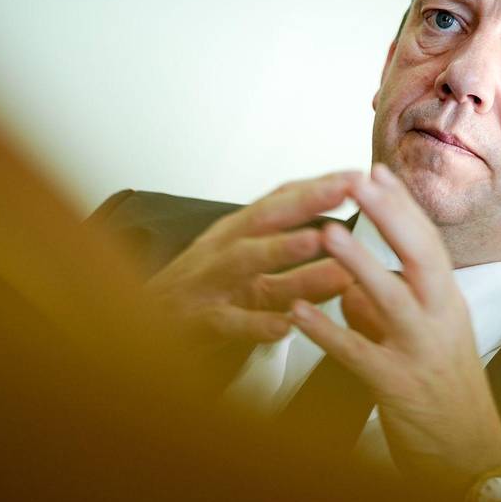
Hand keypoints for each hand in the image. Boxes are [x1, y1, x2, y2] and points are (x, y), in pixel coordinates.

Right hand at [147, 171, 358, 360]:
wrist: (142, 326)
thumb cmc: (204, 295)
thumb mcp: (252, 278)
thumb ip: (297, 273)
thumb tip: (349, 267)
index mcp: (238, 233)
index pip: (281, 200)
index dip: (319, 186)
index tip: (358, 175)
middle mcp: (223, 248)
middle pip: (267, 217)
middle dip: (309, 198)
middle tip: (348, 187)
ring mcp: (209, 281)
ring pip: (245, 260)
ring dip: (283, 247)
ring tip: (319, 237)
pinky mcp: (199, 319)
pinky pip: (229, 321)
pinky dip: (257, 323)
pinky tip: (285, 326)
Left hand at [288, 164, 500, 488]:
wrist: (473, 461)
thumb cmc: (446, 399)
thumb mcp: (424, 344)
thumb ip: (386, 313)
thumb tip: (349, 287)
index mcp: (448, 306)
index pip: (428, 244)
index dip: (403, 207)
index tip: (377, 171)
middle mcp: (441, 322)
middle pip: (420, 256)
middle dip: (390, 216)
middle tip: (357, 179)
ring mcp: (421, 354)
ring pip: (392, 300)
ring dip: (358, 265)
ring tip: (327, 233)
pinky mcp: (399, 388)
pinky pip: (359, 355)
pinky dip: (327, 333)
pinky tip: (299, 314)